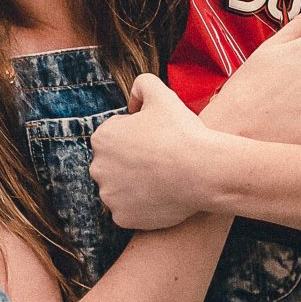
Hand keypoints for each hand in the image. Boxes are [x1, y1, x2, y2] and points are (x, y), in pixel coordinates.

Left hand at [88, 74, 226, 231]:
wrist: (202, 171)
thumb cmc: (182, 132)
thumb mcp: (162, 94)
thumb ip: (142, 84)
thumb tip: (132, 102)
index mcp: (102, 138)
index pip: (115, 138)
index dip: (138, 138)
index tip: (157, 141)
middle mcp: (98, 167)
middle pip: (114, 165)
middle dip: (131, 163)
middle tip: (160, 162)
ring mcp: (109, 195)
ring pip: (120, 189)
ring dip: (135, 186)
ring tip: (162, 180)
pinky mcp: (122, 217)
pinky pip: (129, 211)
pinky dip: (142, 207)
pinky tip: (161, 197)